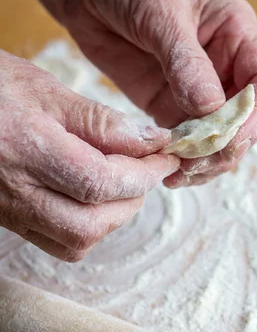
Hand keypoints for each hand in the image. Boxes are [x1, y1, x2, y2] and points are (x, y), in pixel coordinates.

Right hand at [0, 50, 178, 260]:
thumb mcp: (44, 89)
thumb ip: (98, 120)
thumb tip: (149, 141)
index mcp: (25, 148)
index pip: (100, 180)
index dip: (143, 174)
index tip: (165, 157)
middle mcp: (15, 189)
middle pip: (89, 224)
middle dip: (131, 201)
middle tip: (147, 172)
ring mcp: (8, 210)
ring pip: (74, 241)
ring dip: (112, 219)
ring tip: (123, 184)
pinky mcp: (8, 218)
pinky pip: (55, 242)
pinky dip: (87, 227)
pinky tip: (93, 198)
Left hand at [54, 0, 256, 186]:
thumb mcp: (161, 13)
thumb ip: (186, 61)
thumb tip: (210, 108)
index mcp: (235, 33)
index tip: (234, 139)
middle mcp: (222, 63)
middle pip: (244, 116)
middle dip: (228, 144)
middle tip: (200, 163)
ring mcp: (195, 87)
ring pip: (216, 134)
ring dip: (204, 158)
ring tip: (180, 172)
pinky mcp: (167, 102)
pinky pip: (185, 138)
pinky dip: (180, 157)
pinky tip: (167, 168)